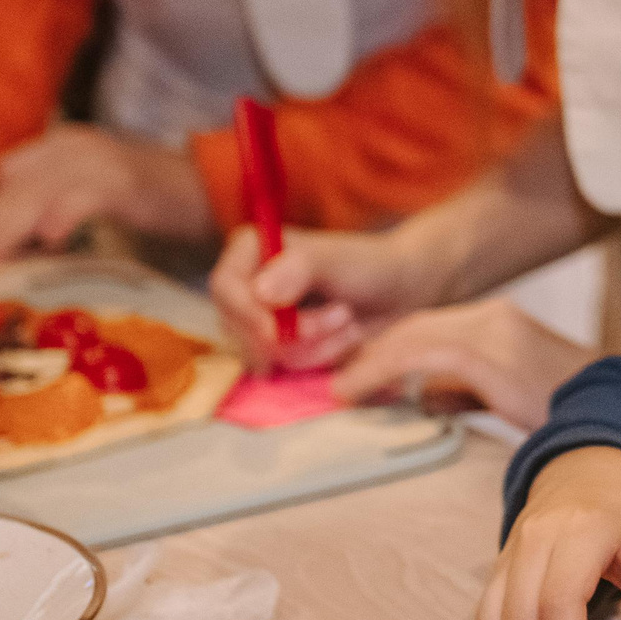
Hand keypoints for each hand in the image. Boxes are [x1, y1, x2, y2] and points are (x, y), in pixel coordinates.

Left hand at [0, 125, 213, 259]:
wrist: (216, 186)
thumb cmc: (157, 200)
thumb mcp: (97, 193)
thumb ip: (57, 205)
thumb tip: (18, 239)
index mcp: (66, 145)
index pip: (10, 172)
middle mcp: (77, 145)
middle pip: (17, 182)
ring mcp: (102, 160)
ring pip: (40, 190)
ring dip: (7, 225)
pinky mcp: (128, 180)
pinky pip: (85, 196)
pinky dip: (63, 215)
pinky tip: (50, 240)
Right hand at [210, 224, 430, 373]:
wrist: (397, 291)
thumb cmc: (367, 265)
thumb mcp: (335, 259)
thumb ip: (299, 268)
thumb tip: (260, 293)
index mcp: (251, 250)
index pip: (224, 289)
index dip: (248, 316)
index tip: (279, 332)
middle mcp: (247, 284)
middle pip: (241, 329)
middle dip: (298, 333)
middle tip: (343, 315)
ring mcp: (261, 319)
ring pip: (266, 354)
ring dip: (315, 345)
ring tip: (348, 322)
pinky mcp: (279, 347)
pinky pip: (284, 369)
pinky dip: (318, 359)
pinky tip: (343, 340)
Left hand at [334, 299, 594, 429]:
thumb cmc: (571, 412)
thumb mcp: (511, 395)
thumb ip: (469, 390)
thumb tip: (428, 397)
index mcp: (500, 322)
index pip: (429, 325)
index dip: (386, 347)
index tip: (354, 373)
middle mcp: (494, 317)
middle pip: (414, 325)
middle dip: (369, 349)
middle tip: (336, 379)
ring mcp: (494, 332)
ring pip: (411, 334)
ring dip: (369, 360)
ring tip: (340, 388)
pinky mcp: (490, 355)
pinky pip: (420, 355)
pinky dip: (381, 369)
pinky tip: (357, 390)